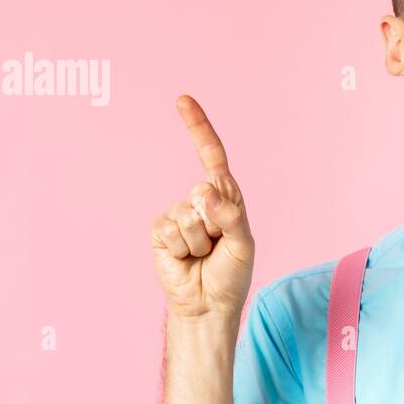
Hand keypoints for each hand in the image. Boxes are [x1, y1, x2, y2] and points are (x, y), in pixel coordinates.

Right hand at [150, 95, 254, 318]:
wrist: (208, 303)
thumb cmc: (231, 274)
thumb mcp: (243, 244)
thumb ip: (231, 217)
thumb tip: (208, 195)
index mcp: (225, 197)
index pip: (211, 156)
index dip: (198, 128)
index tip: (182, 100)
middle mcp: (201, 201)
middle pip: (203, 192)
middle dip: (215, 222)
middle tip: (217, 244)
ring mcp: (178, 215)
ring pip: (188, 216)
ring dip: (199, 242)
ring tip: (202, 255)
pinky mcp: (160, 231)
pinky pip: (170, 230)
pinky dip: (181, 248)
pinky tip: (185, 259)